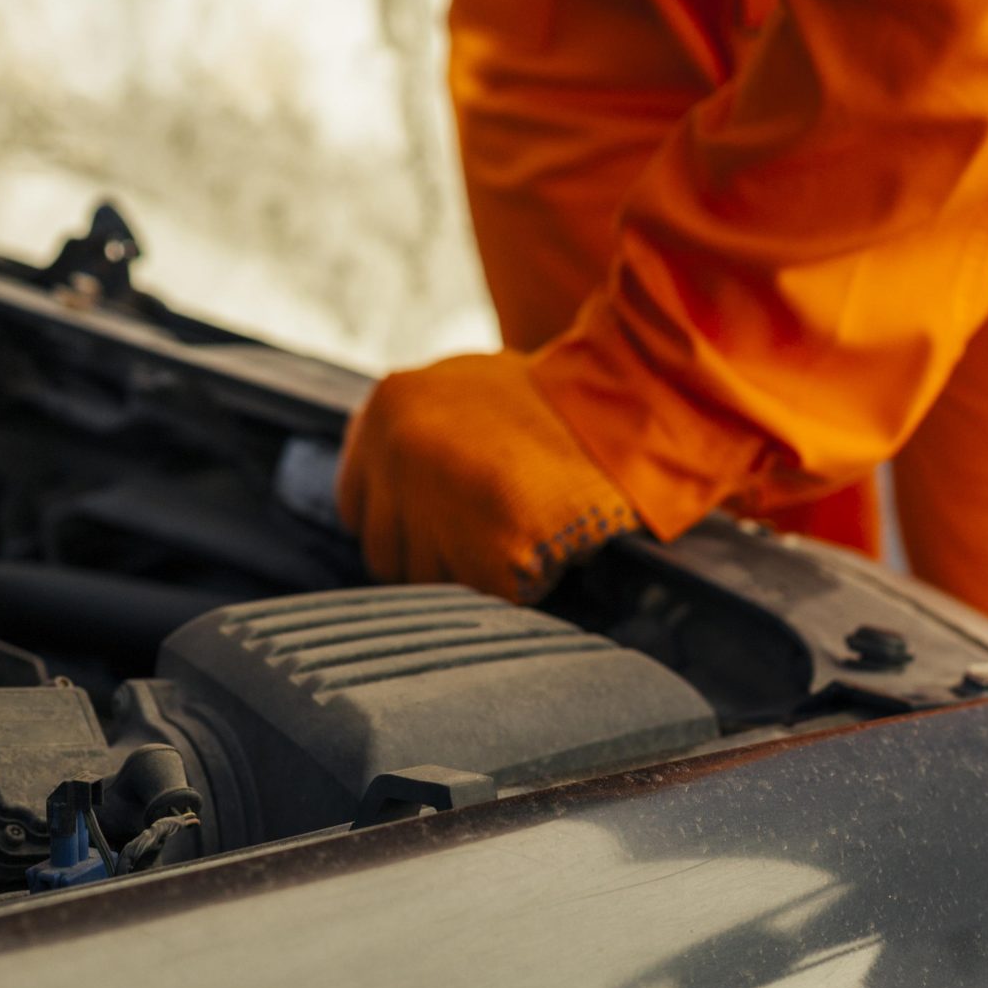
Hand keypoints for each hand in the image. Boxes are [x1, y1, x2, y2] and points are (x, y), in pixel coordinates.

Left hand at [336, 347, 640, 603]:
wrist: (632, 400)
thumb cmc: (555, 397)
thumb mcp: (463, 386)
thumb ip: (414, 432)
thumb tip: (381, 493)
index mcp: (387, 407)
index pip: (355, 505)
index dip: (399, 522)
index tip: (433, 528)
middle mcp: (398, 454)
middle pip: (385, 555)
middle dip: (432, 557)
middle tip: (486, 537)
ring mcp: (438, 506)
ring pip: (431, 586)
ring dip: (473, 575)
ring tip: (524, 533)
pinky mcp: (486, 552)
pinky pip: (485, 601)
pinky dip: (516, 589)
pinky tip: (546, 549)